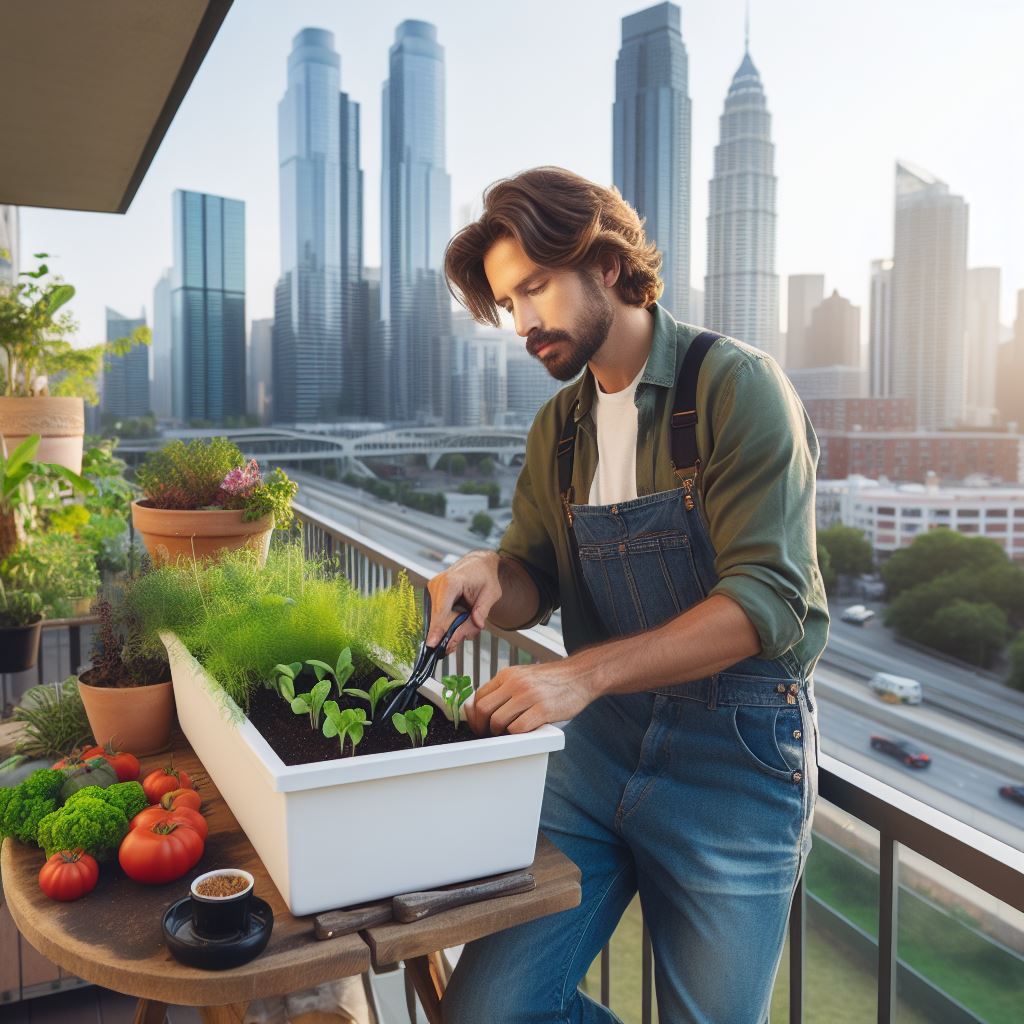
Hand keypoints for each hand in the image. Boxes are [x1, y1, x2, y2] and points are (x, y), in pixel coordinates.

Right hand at [426, 550, 501, 650]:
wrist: (478, 564)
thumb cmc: (484, 576)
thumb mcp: (491, 593)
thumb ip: (483, 610)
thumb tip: (478, 624)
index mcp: (451, 582)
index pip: (442, 610)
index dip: (437, 628)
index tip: (432, 643)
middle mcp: (438, 584)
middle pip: (438, 617)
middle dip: (451, 631)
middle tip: (466, 635)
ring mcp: (432, 589)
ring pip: (437, 618)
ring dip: (452, 625)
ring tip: (469, 618)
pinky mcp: (432, 595)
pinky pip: (438, 614)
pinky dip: (449, 620)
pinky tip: (461, 615)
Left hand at [466, 659, 598, 734]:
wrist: (581, 675)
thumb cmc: (553, 680)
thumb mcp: (524, 676)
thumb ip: (505, 689)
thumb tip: (483, 708)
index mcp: (508, 674)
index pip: (479, 696)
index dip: (474, 715)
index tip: (478, 724)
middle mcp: (515, 683)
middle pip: (483, 709)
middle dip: (481, 726)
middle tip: (488, 734)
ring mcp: (529, 696)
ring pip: (498, 721)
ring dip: (498, 733)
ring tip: (506, 734)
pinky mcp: (543, 710)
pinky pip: (518, 729)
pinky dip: (516, 735)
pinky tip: (523, 733)